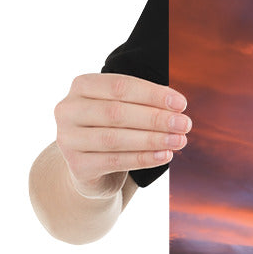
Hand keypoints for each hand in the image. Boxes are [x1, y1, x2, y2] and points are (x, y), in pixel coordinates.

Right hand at [54, 73, 190, 197]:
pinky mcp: (77, 165)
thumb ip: (146, 102)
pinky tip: (165, 156)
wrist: (91, 167)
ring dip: (152, 139)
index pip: (119, 86)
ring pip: (115, 138)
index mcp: (82, 86)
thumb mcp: (126, 108)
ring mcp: (68, 139)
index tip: (181, 104)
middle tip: (185, 124)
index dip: (152, 94)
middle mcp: (68, 110)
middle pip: (116, 112)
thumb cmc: (114, 128)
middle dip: (155, 118)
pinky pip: (115, 161)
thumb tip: (177, 106)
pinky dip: (143, 158)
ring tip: (179, 141)